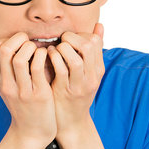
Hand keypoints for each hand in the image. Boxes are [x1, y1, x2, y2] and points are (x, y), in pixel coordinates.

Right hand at [0, 31, 56, 146]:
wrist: (31, 132)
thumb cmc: (21, 103)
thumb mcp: (5, 82)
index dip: (10, 38)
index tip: (22, 42)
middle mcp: (7, 84)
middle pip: (5, 50)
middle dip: (20, 39)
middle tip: (31, 42)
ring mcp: (22, 90)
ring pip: (20, 59)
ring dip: (32, 48)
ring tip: (39, 50)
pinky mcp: (38, 95)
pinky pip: (38, 69)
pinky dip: (43, 57)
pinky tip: (48, 58)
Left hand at [47, 23, 104, 137]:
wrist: (71, 122)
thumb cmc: (76, 92)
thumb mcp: (88, 70)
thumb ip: (92, 50)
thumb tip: (100, 25)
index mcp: (98, 69)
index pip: (95, 42)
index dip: (80, 35)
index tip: (69, 39)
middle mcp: (92, 76)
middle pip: (88, 47)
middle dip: (71, 39)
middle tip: (61, 41)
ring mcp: (80, 85)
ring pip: (75, 59)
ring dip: (62, 49)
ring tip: (55, 49)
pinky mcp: (66, 92)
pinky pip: (61, 70)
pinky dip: (53, 59)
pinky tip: (48, 57)